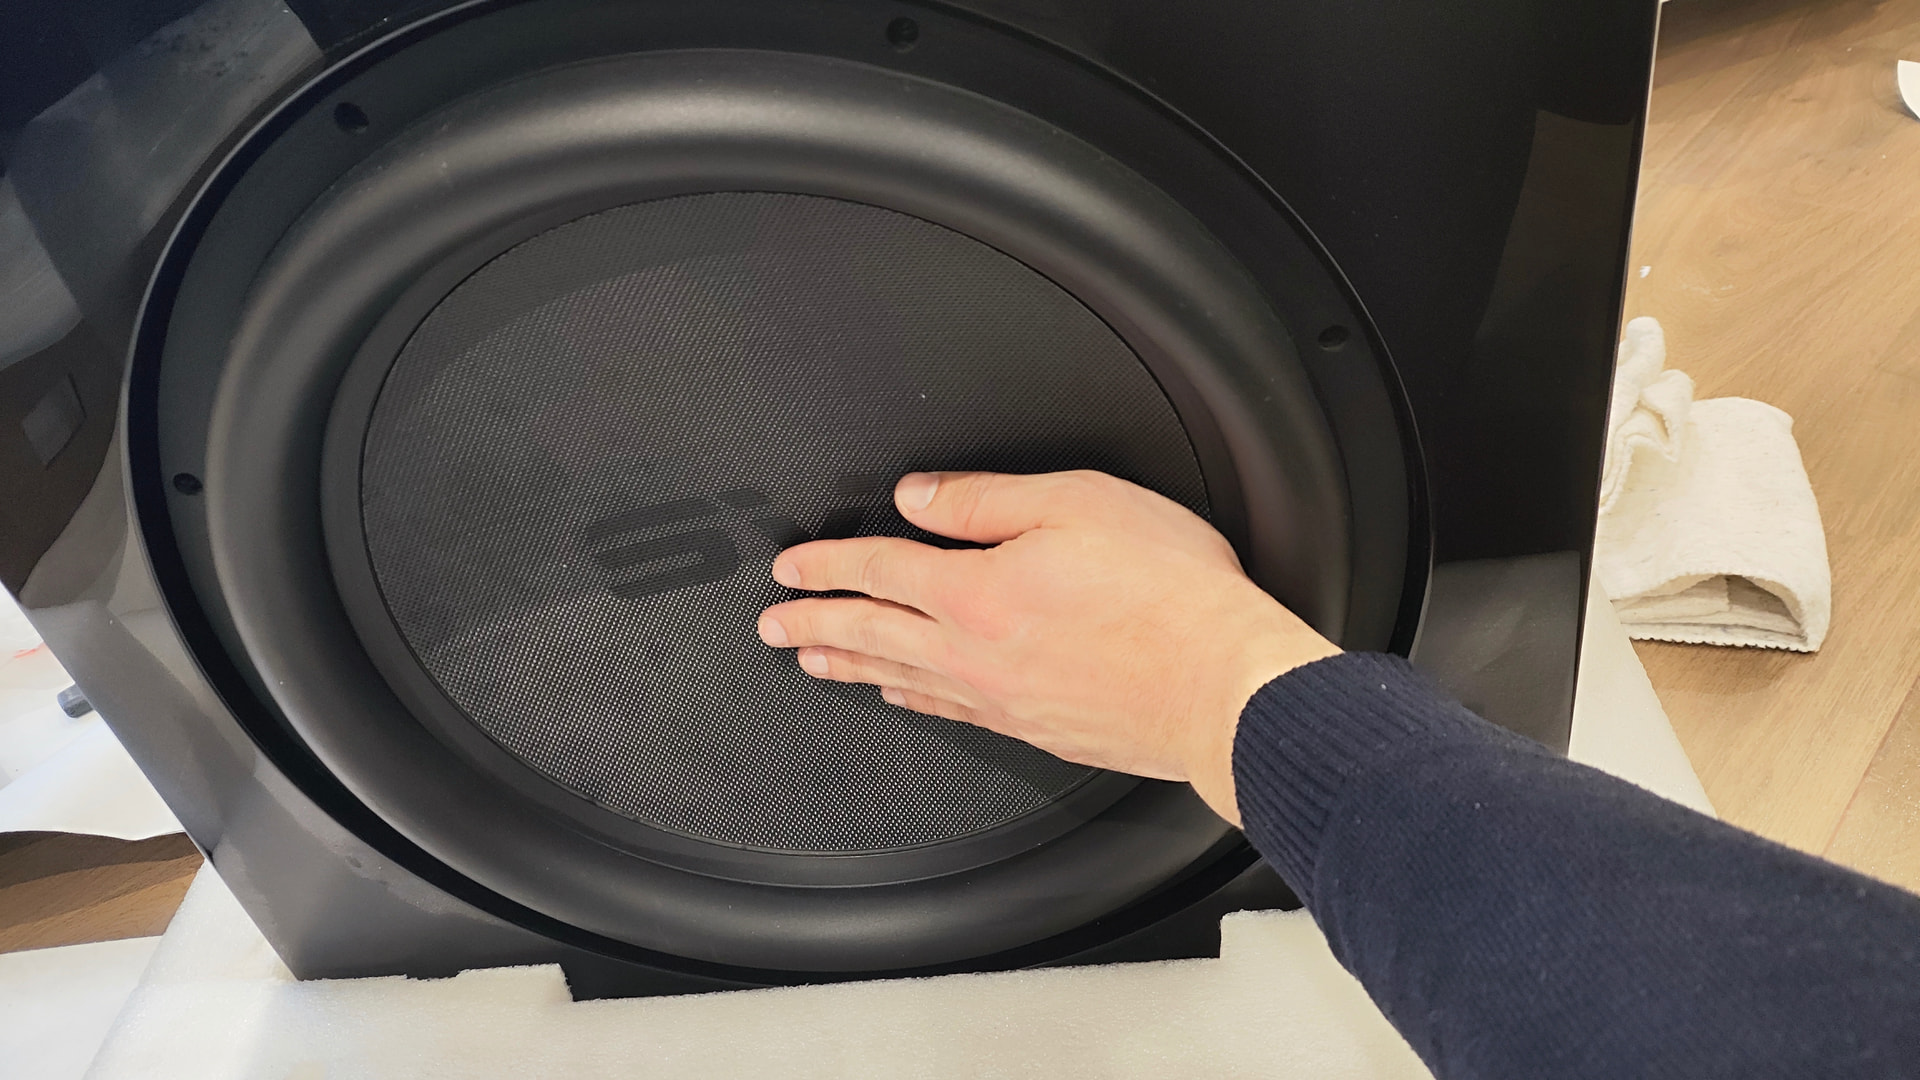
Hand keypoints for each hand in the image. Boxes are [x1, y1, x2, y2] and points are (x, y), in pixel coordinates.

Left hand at [755, 470, 1339, 823]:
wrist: (1222, 687)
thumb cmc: (1170, 595)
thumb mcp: (1079, 503)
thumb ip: (988, 499)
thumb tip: (920, 497)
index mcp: (976, 590)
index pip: (879, 569)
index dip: (827, 564)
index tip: (790, 567)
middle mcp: (975, 653)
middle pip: (870, 633)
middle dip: (813, 623)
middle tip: (771, 625)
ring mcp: (1002, 699)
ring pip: (901, 678)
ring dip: (849, 665)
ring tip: (811, 661)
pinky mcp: (1036, 729)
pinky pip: (949, 711)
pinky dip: (911, 699)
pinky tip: (901, 697)